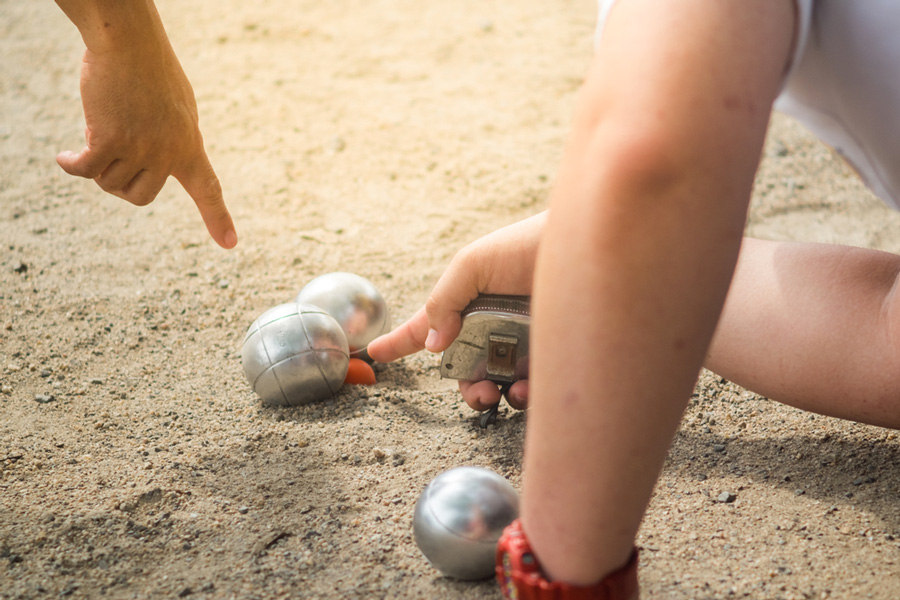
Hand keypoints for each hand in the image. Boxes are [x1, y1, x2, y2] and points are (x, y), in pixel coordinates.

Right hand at [55, 1, 235, 248]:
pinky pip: (86, 170)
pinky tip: (63, 157)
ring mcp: (142, 149)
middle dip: (119, 183)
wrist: (131, 44)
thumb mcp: (176, 109)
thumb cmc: (151, 70)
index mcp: (190, 147)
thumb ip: (170, 140)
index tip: (230, 244)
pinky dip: (71, 164)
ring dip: (97, 164)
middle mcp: (169, 154)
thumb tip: (151, 165)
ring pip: (109, 182)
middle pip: (139, 196)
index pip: (208, 190)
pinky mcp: (111, 140)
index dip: (218, 219)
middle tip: (111, 156)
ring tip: (99, 132)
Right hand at [367, 212, 545, 409]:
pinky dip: (523, 394)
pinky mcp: (548, 353)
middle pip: (464, 370)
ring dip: (492, 395)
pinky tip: (526, 389)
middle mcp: (490, 327)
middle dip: (466, 388)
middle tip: (480, 393)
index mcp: (464, 304)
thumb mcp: (473, 264)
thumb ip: (446, 300)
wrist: (584, 246)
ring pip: (495, 383)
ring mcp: (519, 342)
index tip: (375, 353)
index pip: (425, 328)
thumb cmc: (525, 246)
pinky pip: (530, 385)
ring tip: (501, 393)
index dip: (400, 342)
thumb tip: (434, 344)